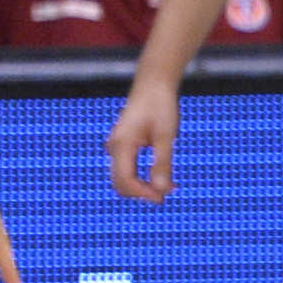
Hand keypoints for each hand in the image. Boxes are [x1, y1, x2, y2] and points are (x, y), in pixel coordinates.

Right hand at [109, 75, 180, 201]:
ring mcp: (117, 145)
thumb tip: (162, 190)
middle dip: (141, 192)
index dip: (142, 193)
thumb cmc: (160, 106)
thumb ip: (162, 164)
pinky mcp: (124, 144)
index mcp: (122, 144)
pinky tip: (163, 178)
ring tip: (168, 188)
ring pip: (123, 176)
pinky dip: (142, 176)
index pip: (125, 180)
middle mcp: (114, 146)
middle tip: (166, 196)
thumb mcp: (165, 137)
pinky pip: (128, 167)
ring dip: (142, 186)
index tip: (162, 198)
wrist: (153, 84)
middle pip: (120, 181)